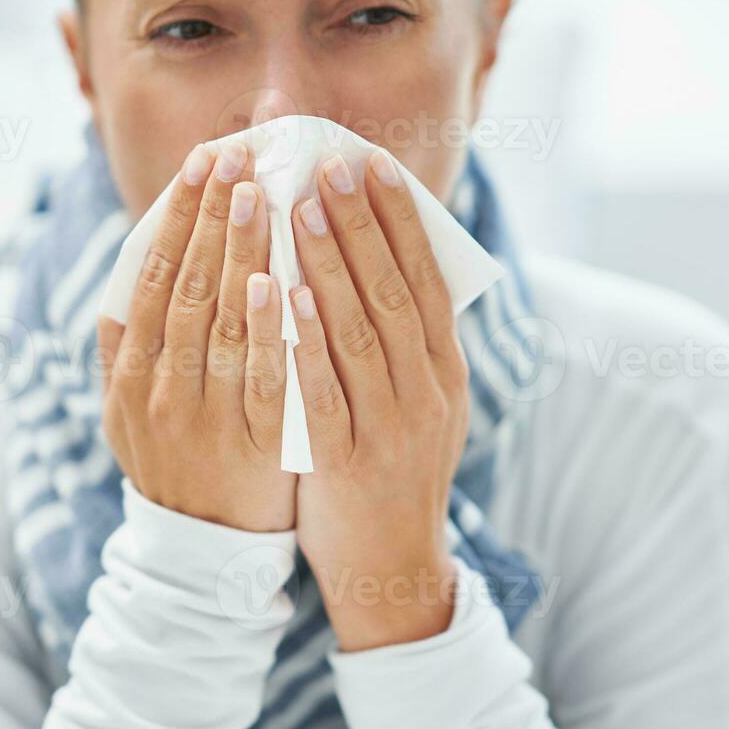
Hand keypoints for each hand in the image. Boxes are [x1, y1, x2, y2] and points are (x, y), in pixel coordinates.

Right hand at [99, 141, 296, 532]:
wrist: (204, 554)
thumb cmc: (174, 465)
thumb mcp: (125, 416)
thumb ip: (121, 354)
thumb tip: (119, 287)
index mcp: (131, 373)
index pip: (151, 277)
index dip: (176, 218)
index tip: (202, 164)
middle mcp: (159, 390)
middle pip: (184, 287)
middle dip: (211, 218)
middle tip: (237, 156)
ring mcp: (204, 418)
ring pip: (218, 323)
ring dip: (237, 255)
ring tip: (259, 194)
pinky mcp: (251, 446)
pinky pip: (259, 378)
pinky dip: (265, 329)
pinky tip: (276, 282)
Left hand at [288, 150, 470, 650]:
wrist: (393, 566)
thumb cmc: (393, 471)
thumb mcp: (420, 404)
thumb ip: (405, 343)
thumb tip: (381, 264)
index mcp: (443, 371)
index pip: (424, 278)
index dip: (399, 219)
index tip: (371, 163)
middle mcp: (425, 391)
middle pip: (392, 292)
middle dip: (361, 223)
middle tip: (330, 162)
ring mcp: (388, 426)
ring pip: (360, 332)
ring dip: (331, 265)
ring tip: (299, 207)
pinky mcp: (346, 461)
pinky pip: (324, 390)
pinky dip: (306, 339)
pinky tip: (284, 295)